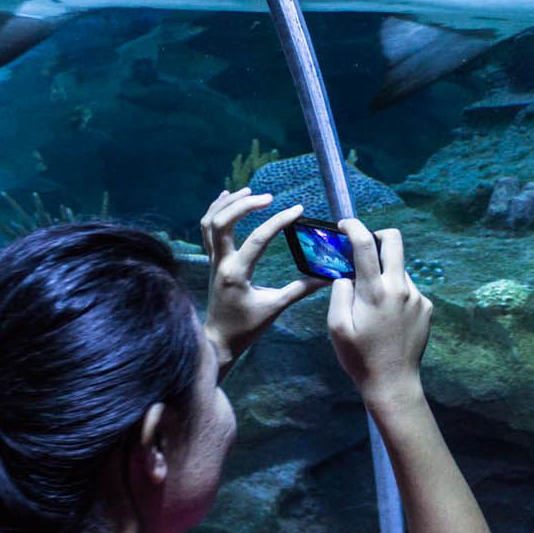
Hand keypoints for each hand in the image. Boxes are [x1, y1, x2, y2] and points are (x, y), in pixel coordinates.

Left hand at [200, 189, 326, 361]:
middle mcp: (220, 263)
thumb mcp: (275, 307)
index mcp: (237, 273)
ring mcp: (212, 261)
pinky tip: (228, 198)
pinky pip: (207, 230)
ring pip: (210, 222)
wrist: (218, 341)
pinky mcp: (211, 261)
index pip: (258, 239)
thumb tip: (326, 278)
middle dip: (244, 205)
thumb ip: (300, 289)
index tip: (298, 209)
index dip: (279, 221)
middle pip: (222, 222)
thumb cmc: (246, 328)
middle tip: (268, 198)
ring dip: (227, 204)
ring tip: (248, 191)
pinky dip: (215, 210)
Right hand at [326, 219, 431, 406]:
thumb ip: (340, 293)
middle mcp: (400, 288)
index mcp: (375, 291)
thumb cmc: (359, 357)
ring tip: (372, 302)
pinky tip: (387, 317)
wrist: (393, 383)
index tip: (344, 225)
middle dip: (377, 235)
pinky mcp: (427, 307)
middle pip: (394, 240)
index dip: (353, 227)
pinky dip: (396, 292)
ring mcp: (417, 297)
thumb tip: (346, 274)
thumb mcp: (336, 327)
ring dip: (385, 273)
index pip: (365, 244)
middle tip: (364, 247)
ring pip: (399, 269)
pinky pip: (408, 289)